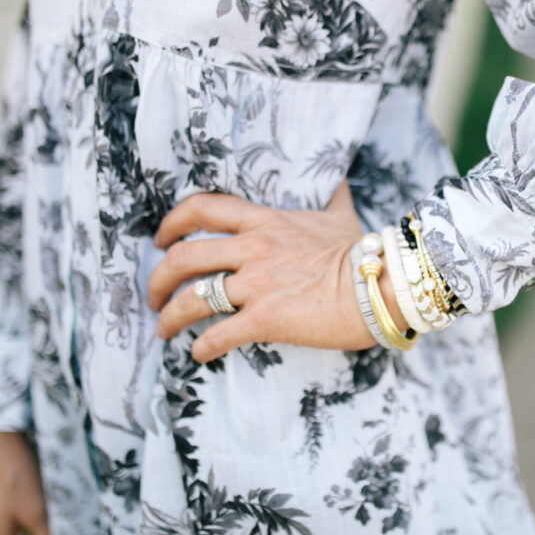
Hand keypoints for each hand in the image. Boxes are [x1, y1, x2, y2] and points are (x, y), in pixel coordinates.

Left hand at [148, 178, 407, 361]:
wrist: (381, 288)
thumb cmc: (364, 253)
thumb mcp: (342, 217)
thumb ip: (334, 198)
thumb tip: (341, 180)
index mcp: (264, 221)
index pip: (202, 207)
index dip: (171, 222)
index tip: (160, 238)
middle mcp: (252, 249)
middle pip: (182, 256)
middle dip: (157, 278)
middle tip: (154, 295)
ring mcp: (256, 284)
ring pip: (192, 298)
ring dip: (168, 316)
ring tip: (163, 329)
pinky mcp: (264, 319)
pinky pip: (217, 335)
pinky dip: (200, 347)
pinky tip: (198, 354)